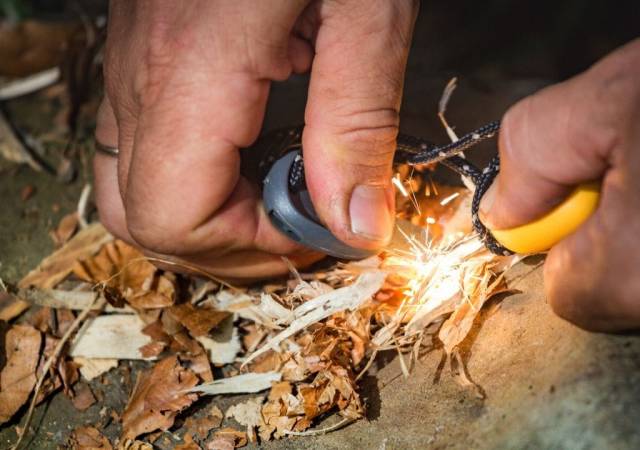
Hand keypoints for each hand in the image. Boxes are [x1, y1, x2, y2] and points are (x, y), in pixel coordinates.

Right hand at [94, 0, 416, 279]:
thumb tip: (354, 225)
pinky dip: (196, 174)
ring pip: (132, 185)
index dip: (249, 249)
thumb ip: (357, 124)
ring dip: (206, 216)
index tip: (317, 234)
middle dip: (223, 247)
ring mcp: (136, 59)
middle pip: (139, 217)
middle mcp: (145, 71)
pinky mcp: (148, 48)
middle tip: (298, 230)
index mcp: (195, 68)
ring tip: (280, 199)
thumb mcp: (367, 11)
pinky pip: (145, 141)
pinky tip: (255, 148)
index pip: (174, 218)